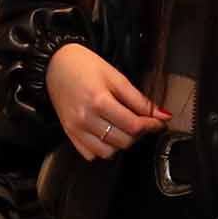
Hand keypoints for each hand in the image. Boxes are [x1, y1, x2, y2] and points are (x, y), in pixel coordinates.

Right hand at [47, 43, 170, 162]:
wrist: (55, 64)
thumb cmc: (85, 66)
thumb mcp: (116, 77)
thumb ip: (139, 99)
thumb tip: (163, 115)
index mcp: (99, 101)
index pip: (133, 125)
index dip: (152, 126)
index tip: (159, 122)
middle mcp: (86, 119)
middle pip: (123, 141)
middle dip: (138, 133)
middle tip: (141, 121)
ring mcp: (76, 129)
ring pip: (109, 152)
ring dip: (121, 143)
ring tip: (123, 128)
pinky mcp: (69, 134)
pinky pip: (91, 155)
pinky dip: (102, 149)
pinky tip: (106, 135)